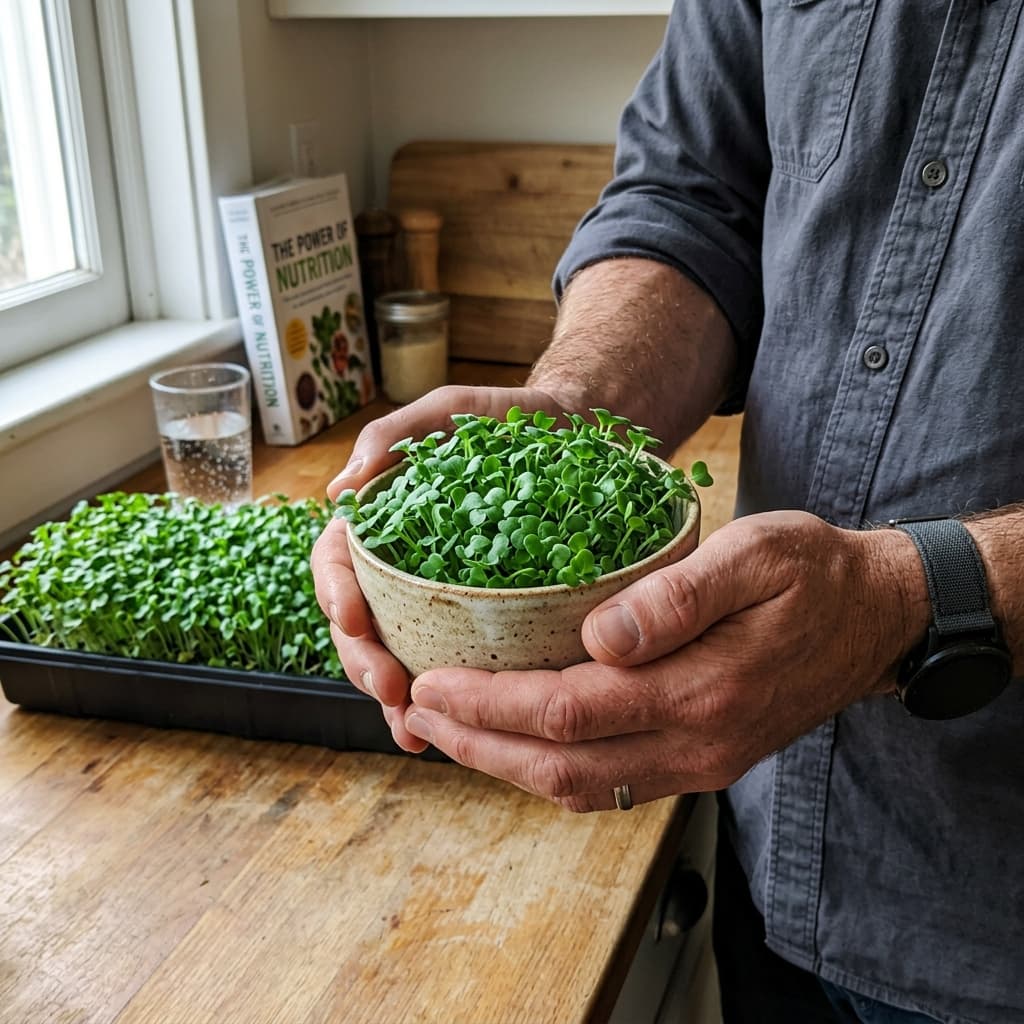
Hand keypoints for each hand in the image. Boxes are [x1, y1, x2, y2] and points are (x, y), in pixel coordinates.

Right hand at [311, 383, 565, 750]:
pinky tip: (463, 727)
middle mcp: (405, 565)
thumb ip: (394, 435)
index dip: (335, 594)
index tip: (353, 620)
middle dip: (366, 662)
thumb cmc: (509, 419)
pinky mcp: (488, 616)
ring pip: (404, 653)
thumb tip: (337, 489)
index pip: (338, 563)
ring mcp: (444, 595)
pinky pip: (464, 661)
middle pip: (362, 623)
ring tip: (414, 730)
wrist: (580, 434)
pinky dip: (456, 698)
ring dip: (400, 697)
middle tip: (392, 692)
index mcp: (384, 522)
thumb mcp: (450, 411)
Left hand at [399, 511, 930, 809]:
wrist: (876, 619)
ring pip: (581, 786)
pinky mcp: (701, 758)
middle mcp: (698, 743)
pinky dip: (548, 768)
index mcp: (704, 690)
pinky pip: (609, 782)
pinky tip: (514, 740)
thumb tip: (601, 635)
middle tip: (414, 713)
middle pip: (561, 767)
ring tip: (446, 730)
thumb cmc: (814, 574)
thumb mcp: (758, 556)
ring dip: (504, 764)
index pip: (571, 712)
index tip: (432, 681)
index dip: (492, 703)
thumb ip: (680, 598)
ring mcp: (700, 761)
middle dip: (477, 744)